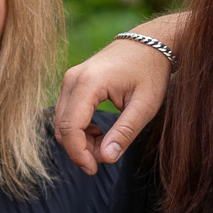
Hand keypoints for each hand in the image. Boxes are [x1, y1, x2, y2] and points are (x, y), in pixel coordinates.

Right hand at [54, 38, 173, 173]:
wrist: (150, 43)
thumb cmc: (150, 72)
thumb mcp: (145, 106)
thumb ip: (125, 133)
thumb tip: (106, 158)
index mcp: (89, 83)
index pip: (70, 127)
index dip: (79, 154)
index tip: (94, 169)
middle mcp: (73, 79)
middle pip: (62, 127)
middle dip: (79, 150)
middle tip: (105, 159)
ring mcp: (70, 79)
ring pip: (61, 121)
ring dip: (78, 141)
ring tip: (106, 144)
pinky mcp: (73, 82)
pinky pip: (66, 113)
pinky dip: (77, 129)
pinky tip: (98, 133)